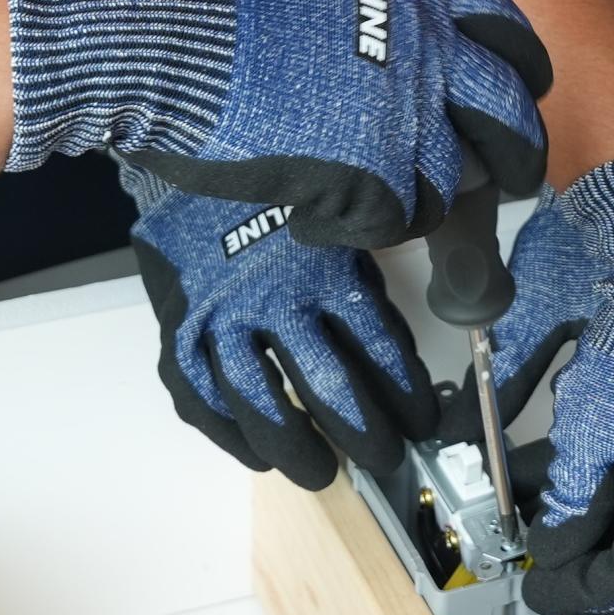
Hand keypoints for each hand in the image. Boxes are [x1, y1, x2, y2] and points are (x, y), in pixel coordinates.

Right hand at [0, 0, 549, 246]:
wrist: (170, 41)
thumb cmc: (215, 8)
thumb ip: (368, 12)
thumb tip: (378, 37)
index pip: (506, 30)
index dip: (520, 69)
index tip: (520, 91)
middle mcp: (424, 52)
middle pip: (511, 117)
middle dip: (518, 158)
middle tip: (511, 182)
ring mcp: (404, 116)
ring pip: (454, 185)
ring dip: (417, 204)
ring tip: (362, 203)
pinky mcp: (372, 176)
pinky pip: (395, 224)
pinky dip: (356, 230)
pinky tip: (312, 216)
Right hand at [124, 170, 436, 489]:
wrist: (196, 142)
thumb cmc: (282, 182)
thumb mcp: (347, 200)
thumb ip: (381, 251)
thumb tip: (436, 296)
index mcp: (321, 264)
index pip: (377, 345)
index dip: (405, 391)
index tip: (422, 421)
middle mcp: (270, 295)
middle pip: (325, 383)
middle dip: (363, 431)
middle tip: (384, 458)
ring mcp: (217, 314)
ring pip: (258, 400)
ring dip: (293, 444)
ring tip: (321, 471)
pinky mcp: (176, 325)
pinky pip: (199, 395)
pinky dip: (227, 433)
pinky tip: (254, 455)